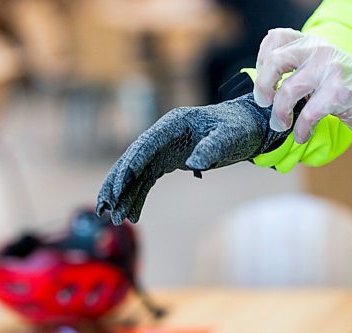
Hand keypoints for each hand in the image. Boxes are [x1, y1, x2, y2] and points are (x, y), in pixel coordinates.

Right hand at [96, 93, 303, 224]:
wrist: (246, 128)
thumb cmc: (239, 129)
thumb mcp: (230, 138)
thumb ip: (212, 148)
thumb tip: (194, 165)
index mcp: (173, 124)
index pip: (145, 145)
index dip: (130, 166)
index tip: (117, 188)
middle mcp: (162, 135)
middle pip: (133, 160)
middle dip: (117, 184)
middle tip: (105, 208)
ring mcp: (163, 148)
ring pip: (136, 173)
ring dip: (124, 194)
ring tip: (114, 218)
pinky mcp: (167, 161)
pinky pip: (147, 180)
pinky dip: (138, 196)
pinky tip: (132, 214)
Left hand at [253, 28, 351, 146]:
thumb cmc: (343, 84)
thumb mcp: (319, 65)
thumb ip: (296, 66)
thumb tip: (264, 88)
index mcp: (310, 42)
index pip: (275, 39)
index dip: (262, 60)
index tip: (266, 80)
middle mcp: (318, 51)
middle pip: (275, 62)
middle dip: (263, 87)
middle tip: (265, 103)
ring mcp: (329, 69)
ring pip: (288, 91)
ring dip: (280, 114)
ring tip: (282, 125)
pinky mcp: (338, 92)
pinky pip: (308, 114)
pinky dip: (300, 129)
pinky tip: (302, 134)